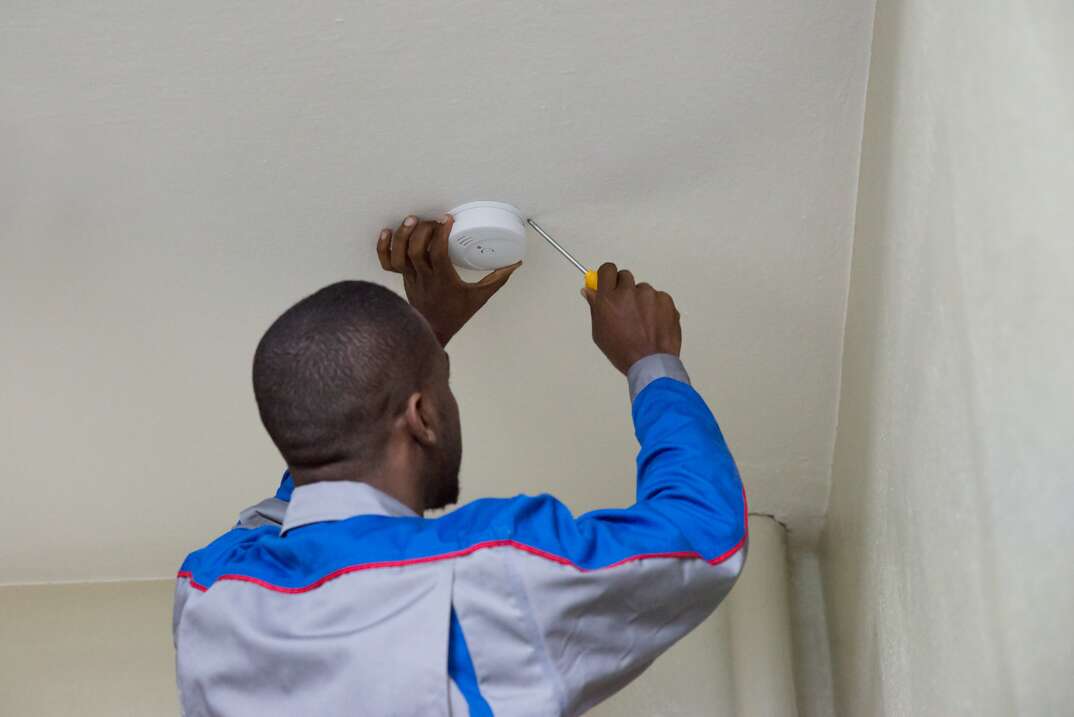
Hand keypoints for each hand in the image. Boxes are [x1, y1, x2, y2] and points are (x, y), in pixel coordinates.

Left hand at [377, 214, 521, 345]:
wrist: (432, 331)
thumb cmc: (454, 314)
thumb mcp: (480, 297)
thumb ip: (497, 279)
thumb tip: (514, 264)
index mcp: (444, 280)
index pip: (438, 253)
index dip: (441, 234)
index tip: (447, 220)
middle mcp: (424, 277)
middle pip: (416, 251)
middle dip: (422, 231)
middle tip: (432, 220)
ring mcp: (410, 277)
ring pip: (399, 255)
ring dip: (403, 235)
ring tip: (411, 220)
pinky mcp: (402, 277)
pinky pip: (386, 262)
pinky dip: (383, 246)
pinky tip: (388, 232)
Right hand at [581, 262, 681, 374]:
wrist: (651, 362)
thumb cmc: (621, 351)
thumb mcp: (600, 332)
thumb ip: (595, 307)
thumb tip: (589, 290)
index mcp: (608, 299)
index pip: (607, 270)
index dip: (608, 277)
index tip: (610, 284)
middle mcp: (628, 291)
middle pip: (625, 277)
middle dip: (624, 288)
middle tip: (627, 308)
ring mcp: (649, 294)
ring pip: (643, 289)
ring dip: (642, 300)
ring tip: (644, 323)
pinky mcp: (666, 300)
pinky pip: (659, 298)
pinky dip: (657, 307)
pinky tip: (655, 324)